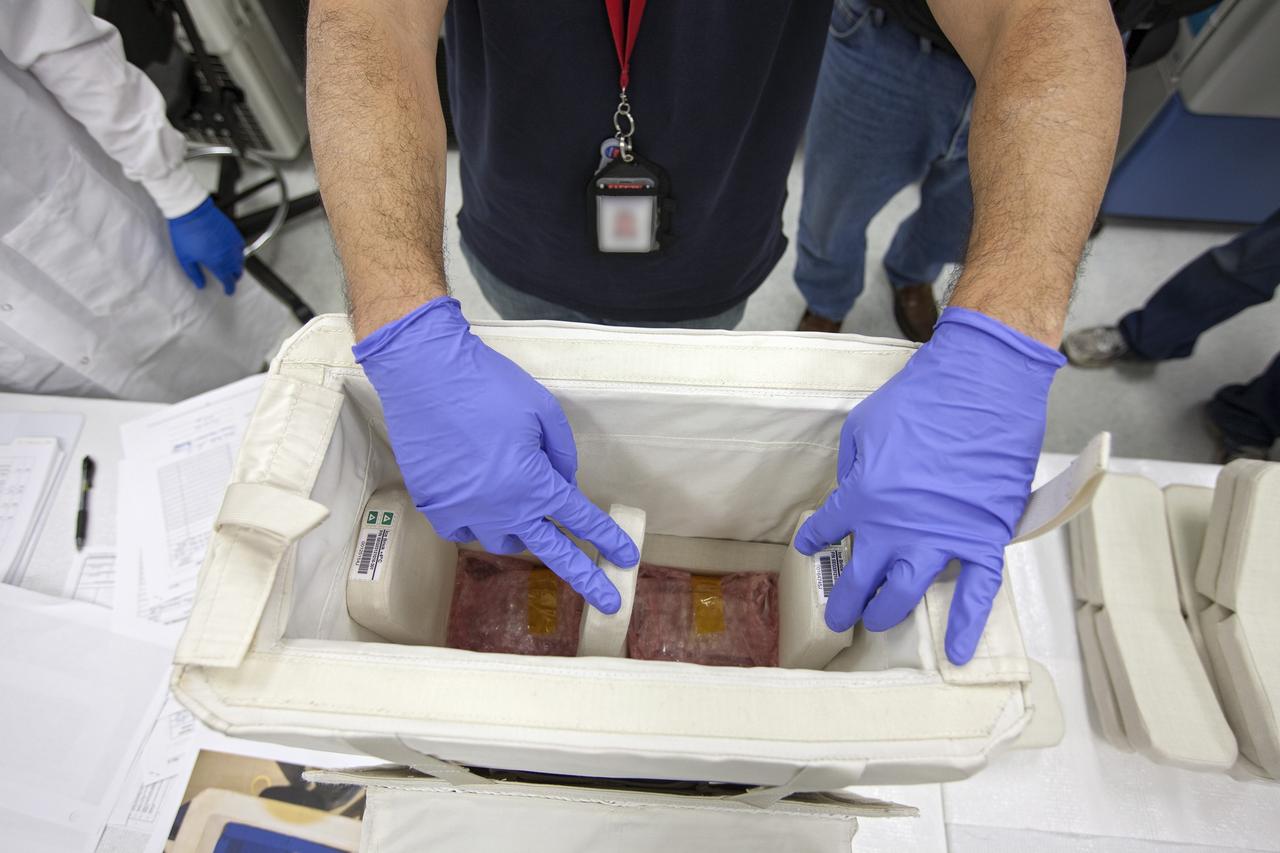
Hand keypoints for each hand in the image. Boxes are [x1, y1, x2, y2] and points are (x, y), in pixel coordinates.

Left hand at [167, 196, 244, 294]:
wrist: (191, 210)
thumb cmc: (185, 232)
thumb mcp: (184, 257)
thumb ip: (194, 273)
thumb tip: (200, 285)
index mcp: (217, 263)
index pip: (228, 281)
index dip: (229, 288)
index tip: (228, 291)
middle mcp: (228, 255)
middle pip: (237, 272)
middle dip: (234, 277)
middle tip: (229, 279)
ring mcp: (232, 243)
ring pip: (241, 260)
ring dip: (237, 266)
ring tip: (232, 268)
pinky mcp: (233, 232)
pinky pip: (241, 247)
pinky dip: (238, 253)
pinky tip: (233, 252)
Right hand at [354, 297, 639, 612]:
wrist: (425, 375)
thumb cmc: (489, 386)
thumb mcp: (543, 412)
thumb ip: (561, 454)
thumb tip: (564, 482)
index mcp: (534, 485)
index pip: (581, 521)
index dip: (607, 539)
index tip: (625, 559)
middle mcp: (502, 508)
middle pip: (551, 552)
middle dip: (585, 579)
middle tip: (608, 602)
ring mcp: (465, 511)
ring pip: (504, 540)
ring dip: (523, 533)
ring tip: (528, 518)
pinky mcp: (434, 504)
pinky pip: (463, 530)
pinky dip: (477, 523)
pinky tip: (482, 506)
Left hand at [794, 307, 1064, 663]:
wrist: (981, 388)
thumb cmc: (920, 399)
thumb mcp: (864, 426)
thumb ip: (853, 465)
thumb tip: (852, 489)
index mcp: (863, 498)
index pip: (828, 529)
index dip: (815, 540)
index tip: (810, 548)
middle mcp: (896, 529)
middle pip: (862, 579)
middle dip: (845, 601)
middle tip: (838, 615)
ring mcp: (940, 539)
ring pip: (906, 594)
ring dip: (886, 612)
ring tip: (875, 622)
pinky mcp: (983, 538)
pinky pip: (977, 593)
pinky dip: (968, 626)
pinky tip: (958, 654)